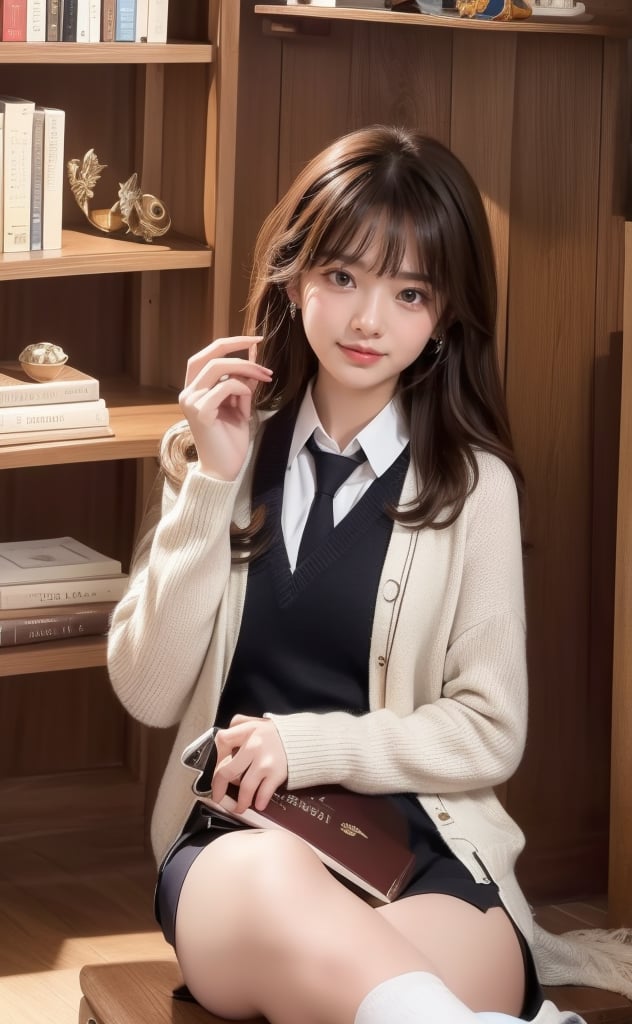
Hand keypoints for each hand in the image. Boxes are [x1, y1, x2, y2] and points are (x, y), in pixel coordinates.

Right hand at [178, 337, 272, 479]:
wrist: (224, 469)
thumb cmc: (230, 440)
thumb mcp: (239, 405)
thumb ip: (242, 382)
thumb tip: (253, 355)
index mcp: (194, 389)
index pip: (207, 355)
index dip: (230, 343)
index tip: (254, 340)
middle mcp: (188, 392)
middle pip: (209, 354)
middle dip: (236, 346)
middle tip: (259, 345)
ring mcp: (191, 402)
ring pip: (218, 367)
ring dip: (246, 368)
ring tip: (265, 377)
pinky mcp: (200, 412)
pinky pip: (224, 387)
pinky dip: (241, 389)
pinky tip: (247, 404)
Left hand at [212, 715, 287, 812]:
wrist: (306, 740)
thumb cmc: (279, 734)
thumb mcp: (258, 722)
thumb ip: (240, 724)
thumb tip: (222, 740)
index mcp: (249, 730)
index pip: (222, 741)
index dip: (217, 755)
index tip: (217, 765)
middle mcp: (255, 745)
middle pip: (228, 771)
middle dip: (219, 788)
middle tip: (218, 796)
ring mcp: (266, 761)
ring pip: (245, 787)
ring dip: (240, 802)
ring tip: (239, 806)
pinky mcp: (277, 774)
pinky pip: (263, 793)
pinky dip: (259, 802)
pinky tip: (258, 804)